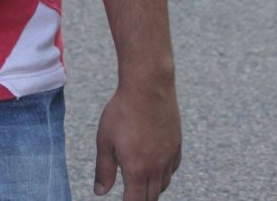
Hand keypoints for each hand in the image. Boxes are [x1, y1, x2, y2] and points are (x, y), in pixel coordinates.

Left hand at [93, 83, 181, 199]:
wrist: (148, 87)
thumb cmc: (123, 111)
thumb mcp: (105, 140)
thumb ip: (104, 169)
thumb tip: (100, 191)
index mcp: (136, 170)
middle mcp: (156, 168)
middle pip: (151, 197)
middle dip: (140, 199)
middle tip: (131, 194)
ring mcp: (169, 157)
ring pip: (163, 185)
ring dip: (152, 189)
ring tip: (141, 184)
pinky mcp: (176, 145)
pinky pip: (172, 169)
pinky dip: (163, 174)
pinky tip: (156, 167)